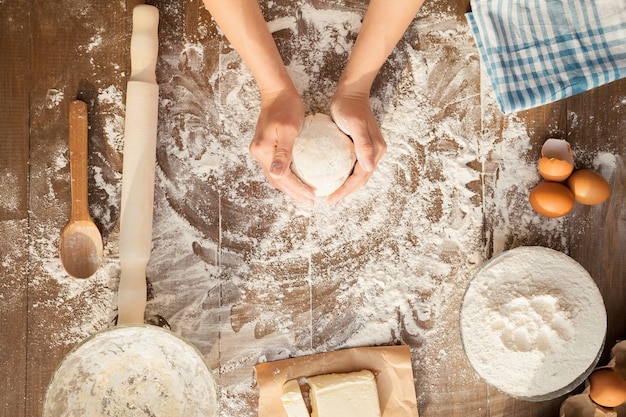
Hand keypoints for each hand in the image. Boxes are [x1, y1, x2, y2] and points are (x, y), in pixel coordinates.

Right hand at [249, 88, 315, 205]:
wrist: (276, 92)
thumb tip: (278, 174)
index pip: (281, 177)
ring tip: (305, 197)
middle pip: (277, 180)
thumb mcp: (288, 129)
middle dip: (294, 193)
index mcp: (263, 150)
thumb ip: (283, 153)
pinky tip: (297, 181)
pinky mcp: (266, 147)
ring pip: (276, 176)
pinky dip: (287, 178)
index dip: (296, 189)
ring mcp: (261, 151)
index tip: (311, 197)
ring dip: (290, 188)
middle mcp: (259, 153)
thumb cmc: (286, 107)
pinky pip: (276, 168)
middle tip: (310, 202)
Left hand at [327, 90, 386, 203]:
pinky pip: (354, 166)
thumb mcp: (355, 126)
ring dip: (346, 186)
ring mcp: (369, 150)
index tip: (331, 199)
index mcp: (376, 150)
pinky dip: (345, 175)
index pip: (360, 177)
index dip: (346, 190)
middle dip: (346, 192)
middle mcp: (375, 152)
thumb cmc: (350, 107)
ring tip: (331, 193)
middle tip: (329, 201)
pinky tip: (333, 178)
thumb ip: (363, 145)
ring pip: (358, 175)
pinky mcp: (360, 146)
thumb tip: (368, 166)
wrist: (351, 92)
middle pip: (361, 179)